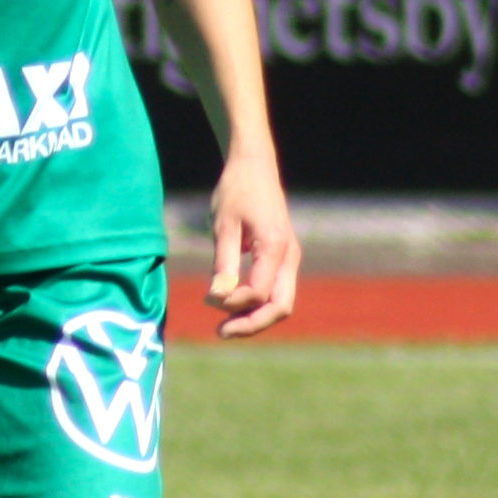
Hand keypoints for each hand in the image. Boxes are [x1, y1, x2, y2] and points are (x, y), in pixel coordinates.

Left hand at [203, 153, 299, 339]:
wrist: (254, 165)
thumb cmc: (236, 191)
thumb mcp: (223, 226)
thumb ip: (223, 264)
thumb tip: (217, 299)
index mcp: (275, 247)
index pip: (258, 293)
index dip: (232, 304)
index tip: (207, 299)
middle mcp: (289, 255)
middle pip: (281, 307)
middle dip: (252, 324)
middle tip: (221, 332)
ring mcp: (290, 257)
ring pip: (281, 302)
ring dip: (255, 316)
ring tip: (224, 324)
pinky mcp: (283, 257)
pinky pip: (276, 290)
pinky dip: (257, 303)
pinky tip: (233, 304)